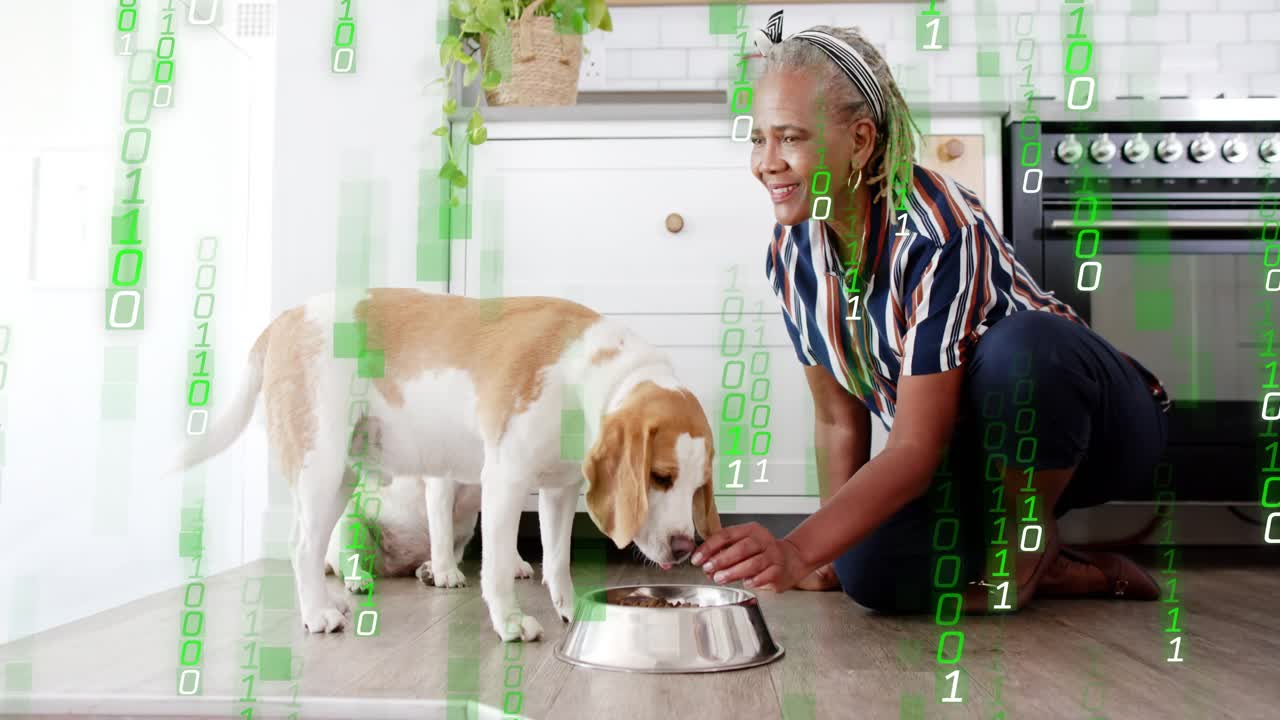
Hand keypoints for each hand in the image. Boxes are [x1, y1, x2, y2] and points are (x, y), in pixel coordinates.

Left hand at [691, 522, 810, 592]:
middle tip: (708, 569)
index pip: (727, 534)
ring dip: (734, 571)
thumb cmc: (761, 553)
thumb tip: (705, 565)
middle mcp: (763, 540)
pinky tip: (746, 583)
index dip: (710, 547)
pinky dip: (755, 580)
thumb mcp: (743, 546)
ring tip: (720, 578)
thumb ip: (724, 553)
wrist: (790, 559)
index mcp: (750, 530)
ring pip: (753, 562)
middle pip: (741, 547)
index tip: (698, 558)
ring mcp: (773, 554)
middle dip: (722, 559)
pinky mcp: (779, 569)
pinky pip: (767, 575)